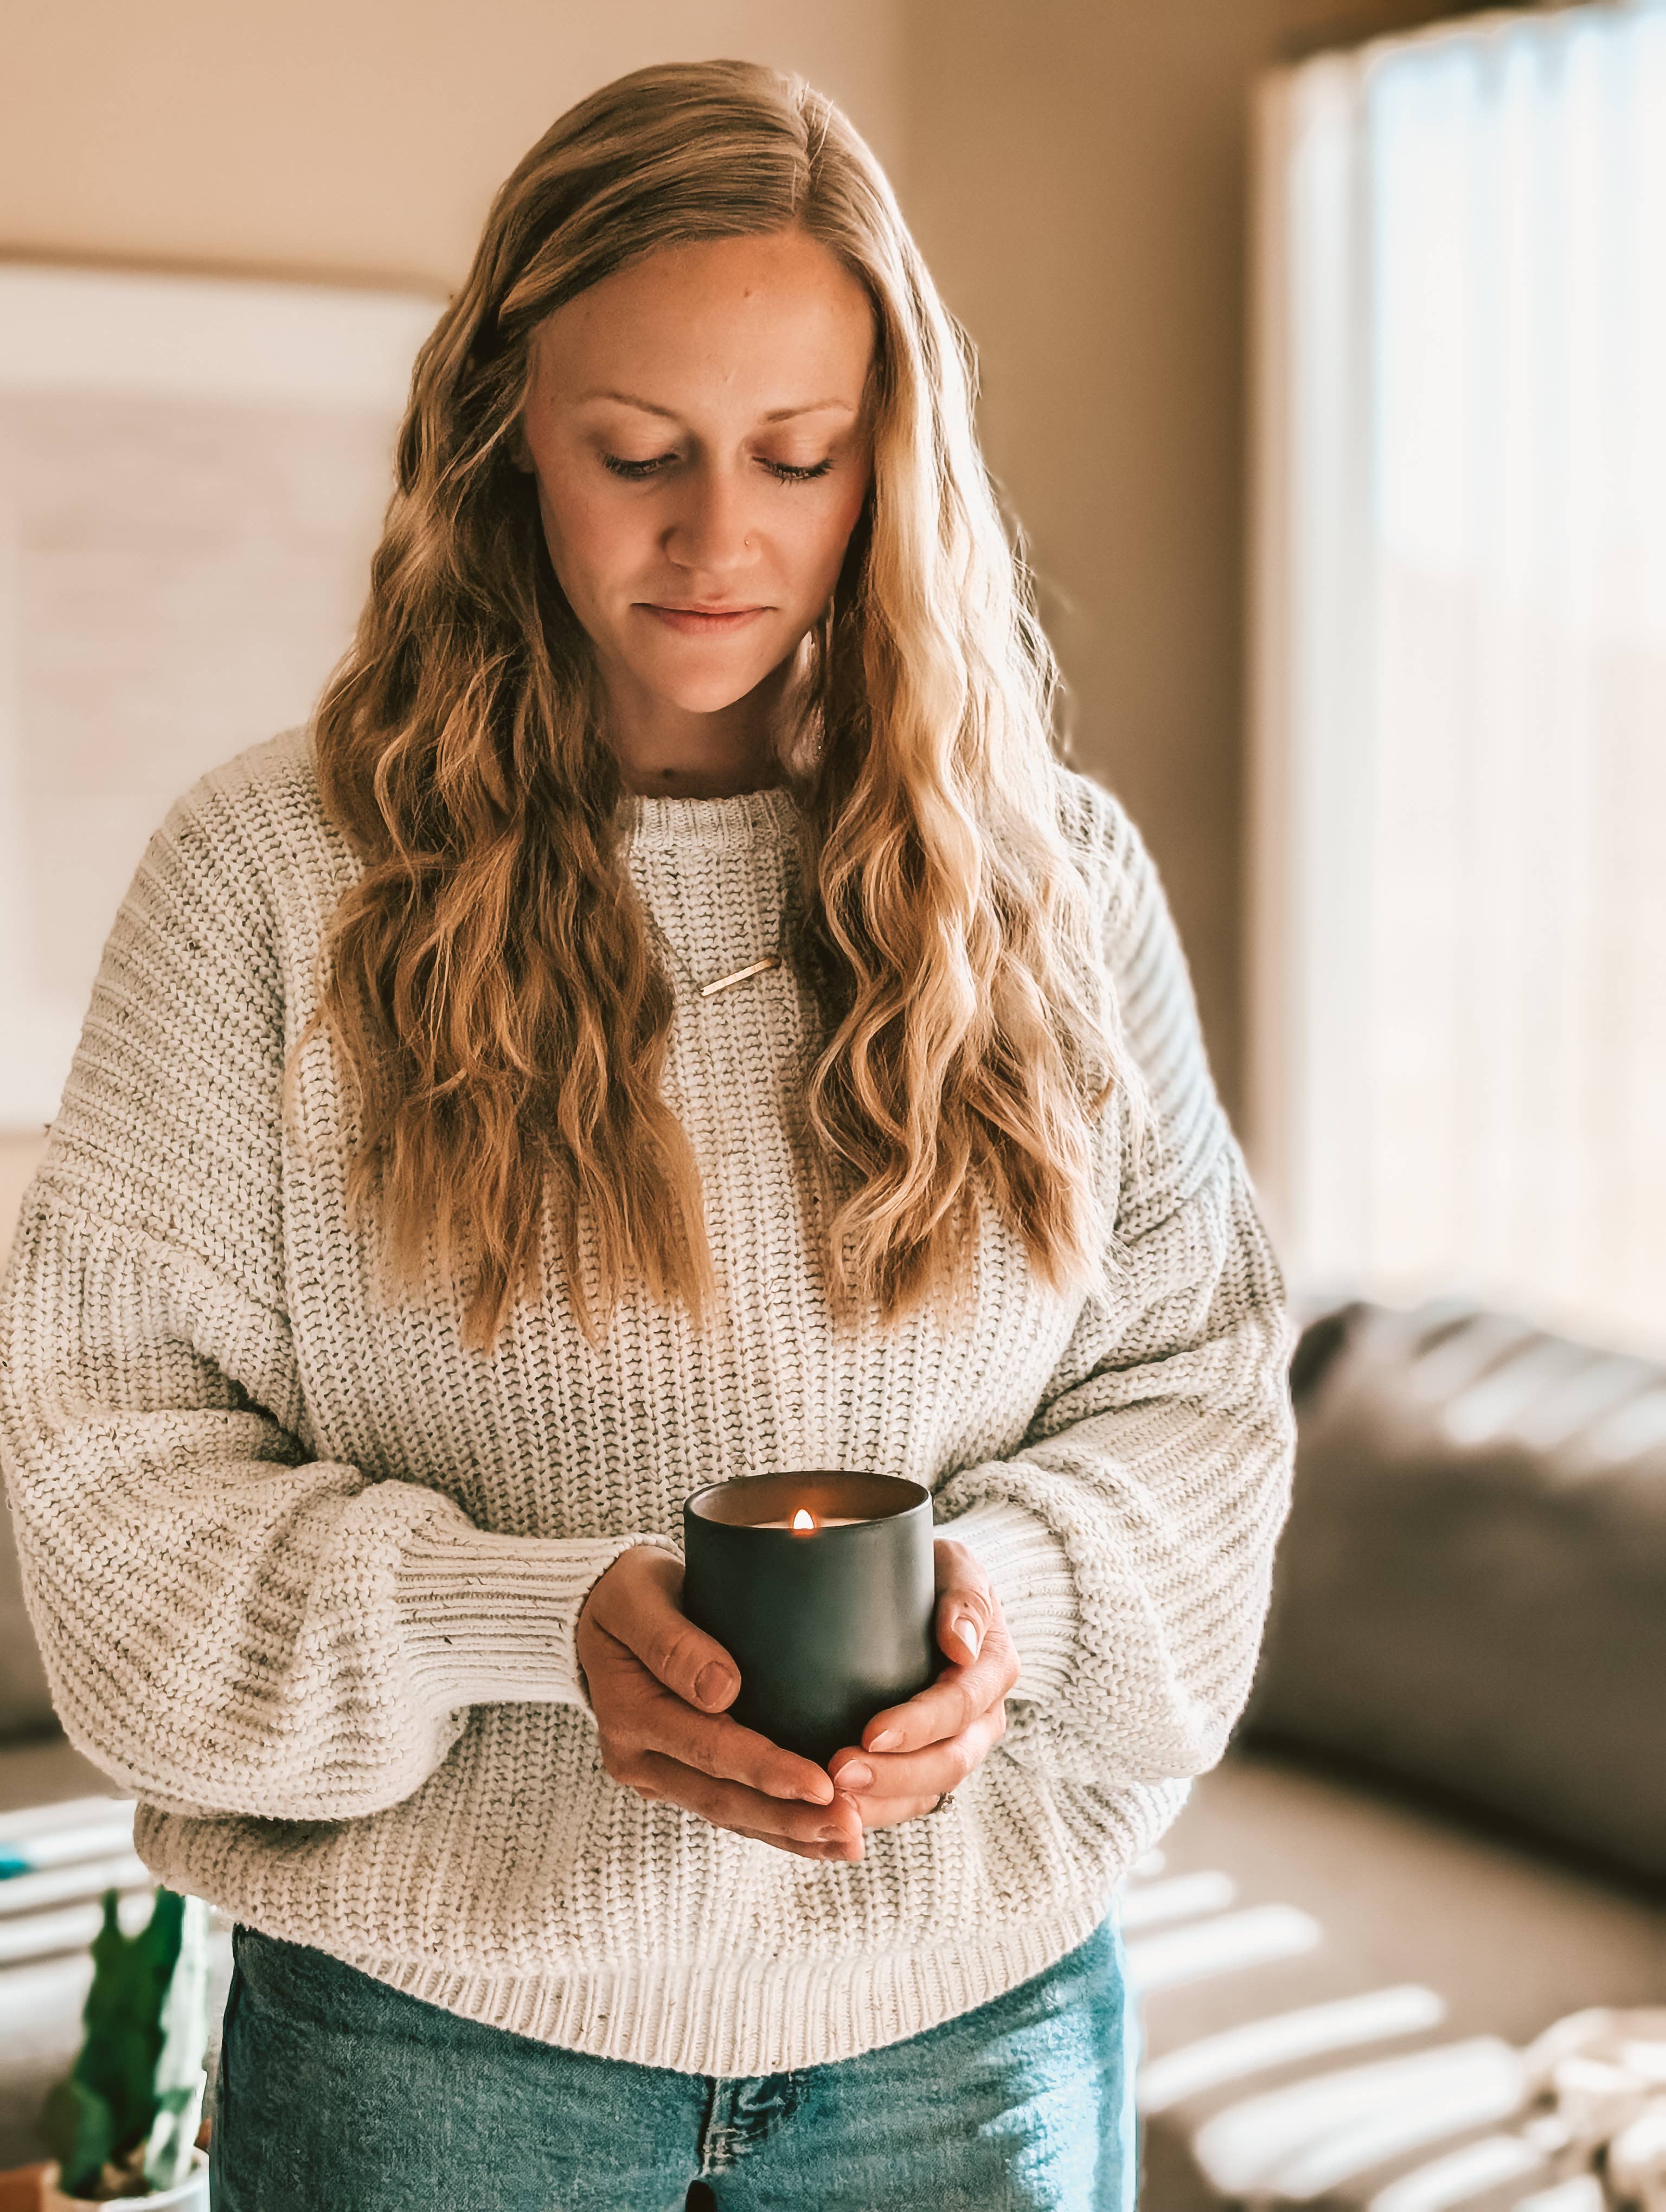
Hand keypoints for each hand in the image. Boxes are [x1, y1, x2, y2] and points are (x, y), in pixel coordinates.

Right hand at [574, 1545, 863, 1861]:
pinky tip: (820, 1837)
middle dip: (790, 1819)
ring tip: (850, 1843)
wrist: (602, 1614)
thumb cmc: (627, 1596)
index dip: (766, 1770)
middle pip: (722, 1799)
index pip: (707, 1750)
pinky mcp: (679, 1778)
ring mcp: (658, 1776)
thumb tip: (721, 1690)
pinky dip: (776, 1827)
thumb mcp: (635, 1599)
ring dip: (791, 1834)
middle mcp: (639, 1759)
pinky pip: (730, 1811)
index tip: (821, 1784)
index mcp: (629, 1715)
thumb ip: (671, 1642)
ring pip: (730, 1816)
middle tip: (852, 1829)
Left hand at [825, 1537, 1018, 1846]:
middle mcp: (984, 1718)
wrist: (935, 1598)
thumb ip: (966, 1598)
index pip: (961, 1706)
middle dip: (895, 1775)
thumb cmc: (938, 1574)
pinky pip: (910, 1803)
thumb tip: (961, 1646)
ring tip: (832, 1803)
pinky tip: (837, 1813)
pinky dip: (877, 1812)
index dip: (919, 1725)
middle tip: (838, 1774)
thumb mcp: (957, 1567)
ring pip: (930, 1793)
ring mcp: (960, 1746)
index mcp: (994, 1668)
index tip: (871, 1733)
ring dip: (882, 1803)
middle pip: (949, 1762)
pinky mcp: (929, 1765)